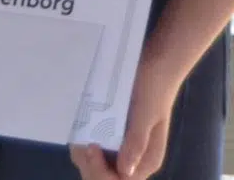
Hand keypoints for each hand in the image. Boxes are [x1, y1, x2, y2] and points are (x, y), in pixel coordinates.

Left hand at [71, 57, 184, 179]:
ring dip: (85, 157)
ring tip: (77, 135)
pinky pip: (98, 151)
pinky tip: (80, 131)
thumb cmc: (153, 87)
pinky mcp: (116, 137)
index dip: (102, 171)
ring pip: (99, 166)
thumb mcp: (146, 113)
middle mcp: (137, 160)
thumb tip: (125, 171)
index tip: (92, 147)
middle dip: (90, 166)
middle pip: (107, 178)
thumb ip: (137, 141)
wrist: (157, 64)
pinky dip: (86, 145)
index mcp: (148, 160)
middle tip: (78, 142)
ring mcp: (125, 149)